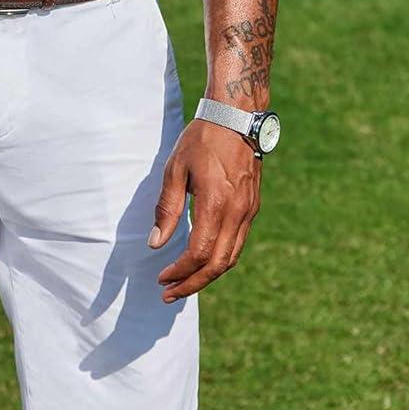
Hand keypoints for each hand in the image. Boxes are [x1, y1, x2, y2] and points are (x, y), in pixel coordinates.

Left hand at [148, 118, 260, 301]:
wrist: (237, 116)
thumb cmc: (201, 139)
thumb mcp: (175, 169)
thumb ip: (167, 208)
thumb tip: (156, 243)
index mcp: (216, 204)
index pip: (198, 254)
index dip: (180, 272)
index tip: (161, 278)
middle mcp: (237, 213)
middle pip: (217, 265)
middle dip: (192, 283)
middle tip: (169, 293)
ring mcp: (248, 212)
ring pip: (230, 258)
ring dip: (207, 275)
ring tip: (184, 282)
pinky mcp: (252, 207)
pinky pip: (237, 243)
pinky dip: (220, 258)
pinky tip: (203, 260)